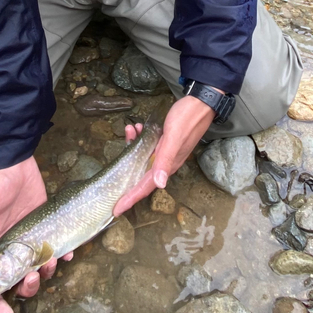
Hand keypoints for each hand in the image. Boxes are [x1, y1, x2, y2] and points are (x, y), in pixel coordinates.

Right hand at [0, 156, 72, 312]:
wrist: (15, 166)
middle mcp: (9, 253)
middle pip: (17, 283)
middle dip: (26, 288)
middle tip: (32, 276)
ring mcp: (29, 243)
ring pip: (38, 271)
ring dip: (46, 273)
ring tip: (50, 261)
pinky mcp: (45, 231)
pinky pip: (56, 251)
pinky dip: (63, 256)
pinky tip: (66, 253)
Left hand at [113, 96, 215, 216]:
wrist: (202, 102)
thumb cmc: (187, 118)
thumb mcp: (173, 138)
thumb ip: (165, 160)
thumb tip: (160, 184)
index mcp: (167, 165)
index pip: (145, 187)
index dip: (130, 199)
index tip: (116, 210)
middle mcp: (165, 162)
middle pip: (140, 177)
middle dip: (125, 178)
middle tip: (111, 180)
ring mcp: (165, 153)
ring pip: (142, 159)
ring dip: (132, 148)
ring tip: (129, 130)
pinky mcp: (164, 143)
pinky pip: (148, 146)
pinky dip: (139, 138)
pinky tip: (136, 127)